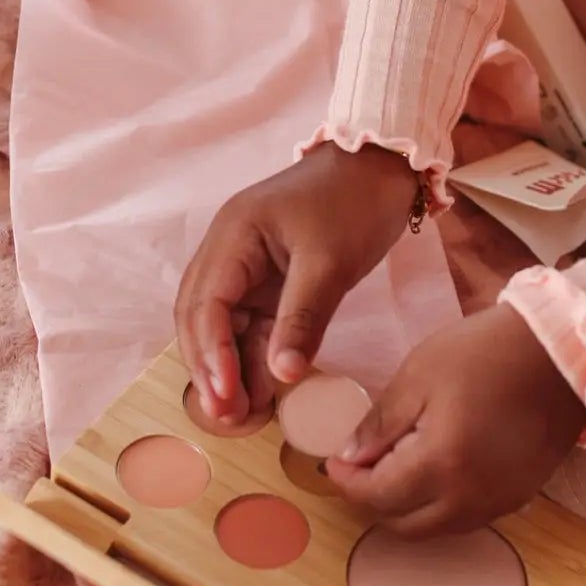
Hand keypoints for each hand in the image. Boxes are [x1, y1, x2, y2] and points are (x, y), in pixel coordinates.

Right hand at [176, 143, 422, 425]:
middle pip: (201, 319)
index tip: (224, 395)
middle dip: (210, 368)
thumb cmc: (354, 201)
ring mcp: (247, 267)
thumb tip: (281, 375)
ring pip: (224, 326)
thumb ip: (303, 318)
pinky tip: (262, 390)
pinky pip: (251, 324)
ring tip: (242, 415)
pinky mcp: (270, 281)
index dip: (211, 354)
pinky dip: (253, 357)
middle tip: (227, 416)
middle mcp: (228, 251)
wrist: (384, 168)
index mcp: (232, 235)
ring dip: (229, 368)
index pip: (206, 304)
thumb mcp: (330, 262)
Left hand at [327, 303, 585, 535]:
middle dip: (371, 501)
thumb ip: (380, 422)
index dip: (347, 482)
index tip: (334, 460)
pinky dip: (438, 507)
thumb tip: (350, 456)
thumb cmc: (487, 353)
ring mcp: (498, 503)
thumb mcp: (419, 375)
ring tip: (392, 468)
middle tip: (358, 467)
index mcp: (441, 465)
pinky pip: (465, 518)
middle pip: (402, 526)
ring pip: (434, 529)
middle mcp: (470, 498)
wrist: (563, 354)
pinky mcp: (518, 497)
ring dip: (405, 509)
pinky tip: (432, 473)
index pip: (376, 497)